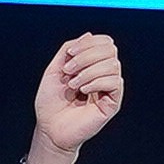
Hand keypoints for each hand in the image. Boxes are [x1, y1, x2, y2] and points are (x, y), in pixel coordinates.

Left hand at [26, 29, 124, 163]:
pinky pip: (115, 82)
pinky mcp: (112, 103)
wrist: (49, 128)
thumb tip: (89, 35)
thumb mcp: (54, 69)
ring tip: (73, 85)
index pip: (104, 42)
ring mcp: (109, 89)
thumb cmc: (50, 102)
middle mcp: (103, 74)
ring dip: (89, 71)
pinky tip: (83, 91)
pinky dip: (97, 82)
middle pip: (110, 50)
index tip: (69, 54)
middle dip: (87, 55)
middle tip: (69, 70)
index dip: (88, 43)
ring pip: (113, 65)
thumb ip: (68, 49)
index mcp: (92, 65)